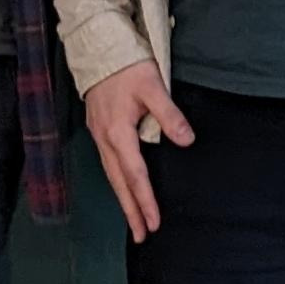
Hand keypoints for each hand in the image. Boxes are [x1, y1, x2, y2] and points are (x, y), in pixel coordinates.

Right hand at [84, 60, 193, 241]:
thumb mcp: (153, 86)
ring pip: (111, 174)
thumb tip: (186, 141)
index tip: (154, 223)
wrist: (99, 47)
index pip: (136, 175)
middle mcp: (105, 139)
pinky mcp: (98, 128)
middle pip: (119, 183)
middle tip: (141, 236)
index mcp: (118, 133)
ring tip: (134, 219)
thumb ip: (169, 115)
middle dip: (130, 210)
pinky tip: (124, 187)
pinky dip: (117, 181)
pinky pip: (108, 163)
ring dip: (123, 198)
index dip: (145, 201)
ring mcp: (98, 134)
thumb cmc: (127, 66)